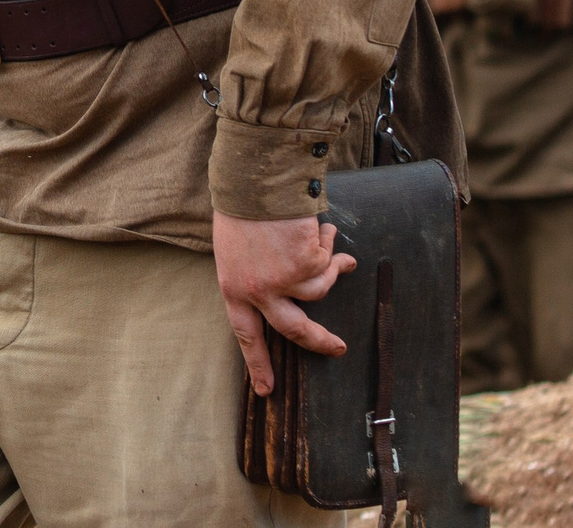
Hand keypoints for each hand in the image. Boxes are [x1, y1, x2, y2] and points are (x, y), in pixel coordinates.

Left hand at [214, 212, 356, 396]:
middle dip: (320, 342)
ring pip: (320, 289)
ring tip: (328, 243)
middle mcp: (258, 291)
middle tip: (338, 349)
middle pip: (295, 330)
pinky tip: (320, 226)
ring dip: (330, 266)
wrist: (254, 181)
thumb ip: (255, 272)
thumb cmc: (241, 207)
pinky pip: (328, 261)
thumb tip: (287, 288)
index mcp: (234, 287)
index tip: (266, 391)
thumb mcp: (235, 248)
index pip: (246, 334)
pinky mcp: (308, 265)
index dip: (258, 363)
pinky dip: (328, 243)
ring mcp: (285, 280)